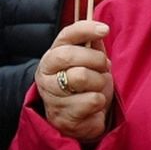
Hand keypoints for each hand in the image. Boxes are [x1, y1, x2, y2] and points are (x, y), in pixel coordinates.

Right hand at [36, 20, 113, 141]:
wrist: (80, 120)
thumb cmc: (85, 85)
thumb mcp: (88, 62)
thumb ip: (92, 45)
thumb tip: (100, 29)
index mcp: (52, 57)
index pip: (66, 36)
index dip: (85, 29)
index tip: (104, 30)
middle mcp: (46, 76)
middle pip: (71, 56)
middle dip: (95, 60)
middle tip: (103, 68)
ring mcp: (51, 98)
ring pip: (82, 77)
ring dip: (99, 82)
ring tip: (97, 87)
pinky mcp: (63, 117)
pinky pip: (91, 100)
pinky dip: (100, 101)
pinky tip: (94, 105)